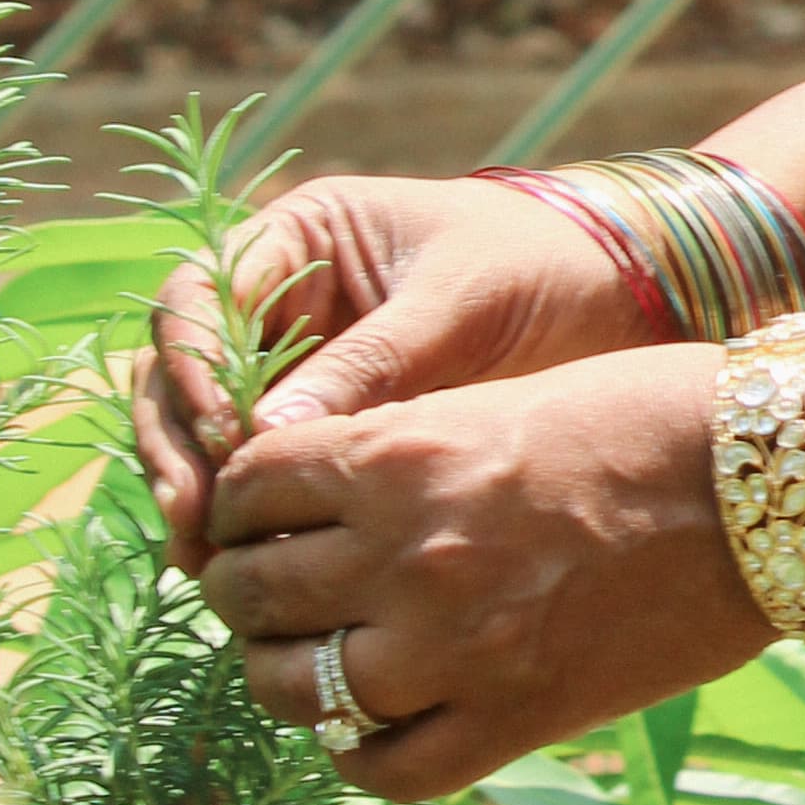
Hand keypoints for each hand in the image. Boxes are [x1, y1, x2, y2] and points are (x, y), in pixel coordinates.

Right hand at [133, 175, 648, 573]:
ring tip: (202, 558)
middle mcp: (279, 301)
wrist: (628, 300)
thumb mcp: (460, 306)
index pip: (198, 298)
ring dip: (196, 488)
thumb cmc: (547, 271)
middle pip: (180, 370)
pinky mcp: (326, 429)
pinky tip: (242, 565)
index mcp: (302, 239)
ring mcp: (295, 367)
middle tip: (195, 522)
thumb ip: (371, 362)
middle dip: (176, 444)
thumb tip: (266, 442)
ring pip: (203, 428)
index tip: (223, 436)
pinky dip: (244, 514)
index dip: (194, 367)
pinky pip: (261, 471)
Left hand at [193, 341, 766, 798]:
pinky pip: (383, 768)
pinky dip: (360, 754)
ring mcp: (455, 648)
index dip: (238, 507)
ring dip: (287, 678)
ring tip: (316, 664)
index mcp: (398, 455)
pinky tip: (377, 727)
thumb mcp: (506, 398)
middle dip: (245, 594)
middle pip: (248, 593)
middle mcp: (404, 555)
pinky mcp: (515, 719)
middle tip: (270, 597)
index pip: (246, 490)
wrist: (782, 485)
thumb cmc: (659, 415)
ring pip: (294, 690)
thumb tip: (336, 499)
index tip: (258, 519)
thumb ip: (411, 449)